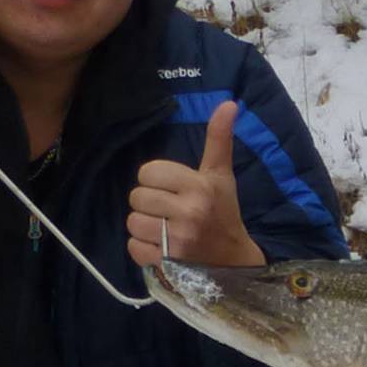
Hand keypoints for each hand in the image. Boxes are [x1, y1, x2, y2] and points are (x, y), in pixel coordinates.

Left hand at [127, 100, 263, 266]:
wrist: (234, 261)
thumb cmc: (224, 213)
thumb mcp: (222, 176)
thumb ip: (219, 139)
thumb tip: (228, 103)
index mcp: (199, 187)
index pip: (149, 172)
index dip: (156, 180)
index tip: (172, 190)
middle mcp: (189, 213)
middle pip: (137, 196)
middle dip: (149, 203)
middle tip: (168, 211)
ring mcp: (176, 241)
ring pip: (132, 222)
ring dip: (144, 226)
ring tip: (163, 229)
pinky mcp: (166, 263)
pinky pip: (132, 247)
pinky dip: (142, 247)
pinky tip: (160, 246)